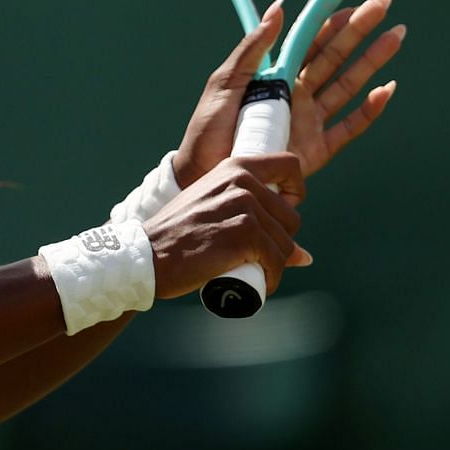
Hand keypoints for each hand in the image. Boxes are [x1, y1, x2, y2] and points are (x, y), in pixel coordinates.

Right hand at [145, 152, 311, 299]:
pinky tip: (259, 283)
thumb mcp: (211, 210)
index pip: (290, 166)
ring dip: (273, 264)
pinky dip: (272, 278)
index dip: (295, 192)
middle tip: (253, 256)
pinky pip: (276, 261)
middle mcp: (241, 183)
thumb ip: (250, 218)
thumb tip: (305, 256)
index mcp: (234, 168)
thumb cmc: (175, 235)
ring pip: (285, 244)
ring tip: (250, 271)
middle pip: (292, 218)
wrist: (144, 255)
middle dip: (279, 243)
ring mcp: (243, 208)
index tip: (281, 217)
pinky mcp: (243, 236)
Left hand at [174, 0, 402, 187]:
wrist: (204, 176)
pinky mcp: (316, 150)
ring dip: (372, 60)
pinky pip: (349, 127)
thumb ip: (252, 49)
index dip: (332, 21)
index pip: (309, 42)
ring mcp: (309, 121)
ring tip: (396, 36)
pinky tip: (386, 90)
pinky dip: (370, 110)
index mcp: (273, 77)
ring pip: (348, 84)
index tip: (354, 0)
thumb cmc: (207, 132)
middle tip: (384, 4)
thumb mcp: (224, 84)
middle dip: (360, 31)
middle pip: (334, 57)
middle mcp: (295, 95)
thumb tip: (278, 8)